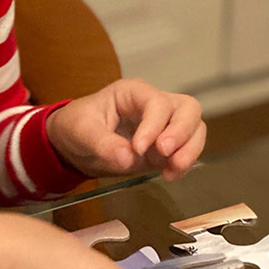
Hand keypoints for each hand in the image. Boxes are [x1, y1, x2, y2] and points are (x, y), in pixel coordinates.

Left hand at [46, 78, 205, 181]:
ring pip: (194, 128)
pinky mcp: (163, 149)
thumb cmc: (77, 126)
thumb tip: (127, 158)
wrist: (74, 145)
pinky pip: (185, 151)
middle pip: (187, 109)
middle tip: (164, 152)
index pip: (157, 103)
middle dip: (182, 132)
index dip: (153, 125)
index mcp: (134, 93)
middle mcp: (154, 106)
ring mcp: (163, 127)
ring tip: (172, 169)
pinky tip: (169, 175)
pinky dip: (183, 164)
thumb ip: (102, 143)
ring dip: (189, 150)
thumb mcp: (81, 131)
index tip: (138, 148)